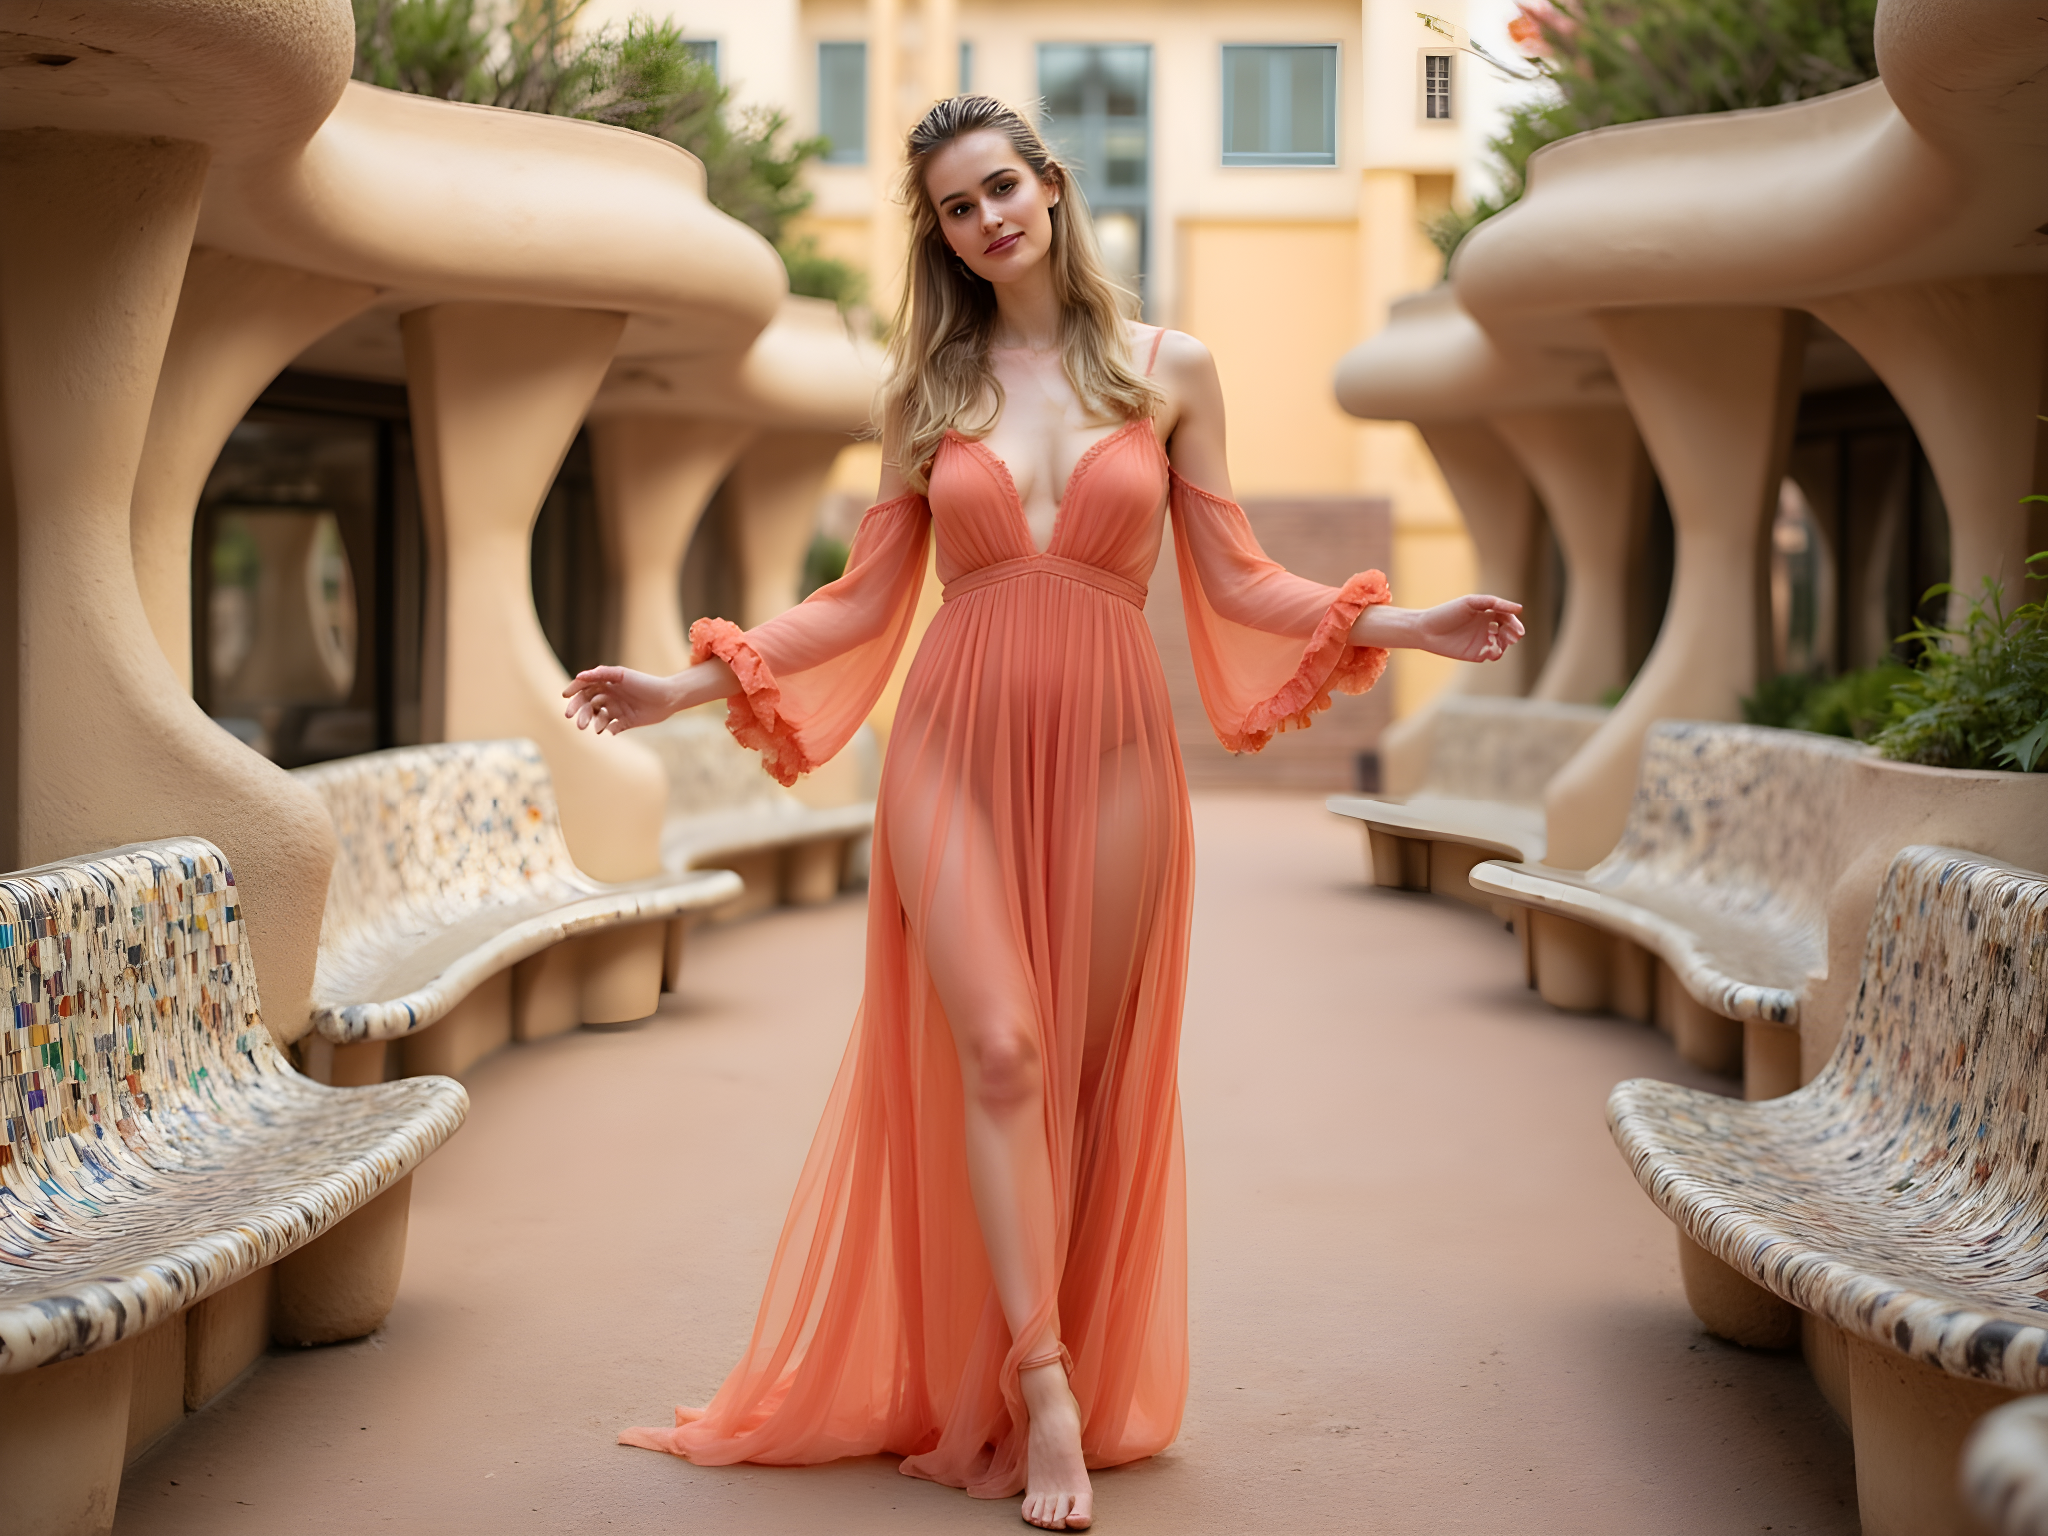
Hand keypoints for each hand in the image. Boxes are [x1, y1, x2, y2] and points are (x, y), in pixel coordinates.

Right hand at [561, 665, 683, 733]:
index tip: (565, 696)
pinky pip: (611, 727)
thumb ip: (601, 674)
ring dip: (591, 722)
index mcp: (607, 683)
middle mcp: (610, 696)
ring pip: (597, 717)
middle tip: (574, 719)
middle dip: (580, 711)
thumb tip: (579, 676)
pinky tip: (608, 730)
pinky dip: (607, 729)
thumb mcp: (622, 675)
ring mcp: (616, 710)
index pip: (585, 687)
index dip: (574, 691)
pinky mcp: (625, 722)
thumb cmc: (645, 683)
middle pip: (588, 704)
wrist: (668, 697)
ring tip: (590, 727)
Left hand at [1351, 594, 1525, 661]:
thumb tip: (1519, 609)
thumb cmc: (1446, 613)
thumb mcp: (1471, 603)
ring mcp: (1482, 640)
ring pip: (1503, 644)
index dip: (1515, 623)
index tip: (1518, 630)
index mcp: (1487, 612)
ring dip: (1506, 644)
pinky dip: (1496, 653)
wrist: (1425, 630)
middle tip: (1512, 637)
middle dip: (1513, 634)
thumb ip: (1494, 603)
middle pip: (1508, 631)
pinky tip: (1491, 651)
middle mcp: (1486, 626)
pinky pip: (1492, 655)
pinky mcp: (1476, 654)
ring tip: (1500, 643)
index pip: (1508, 617)